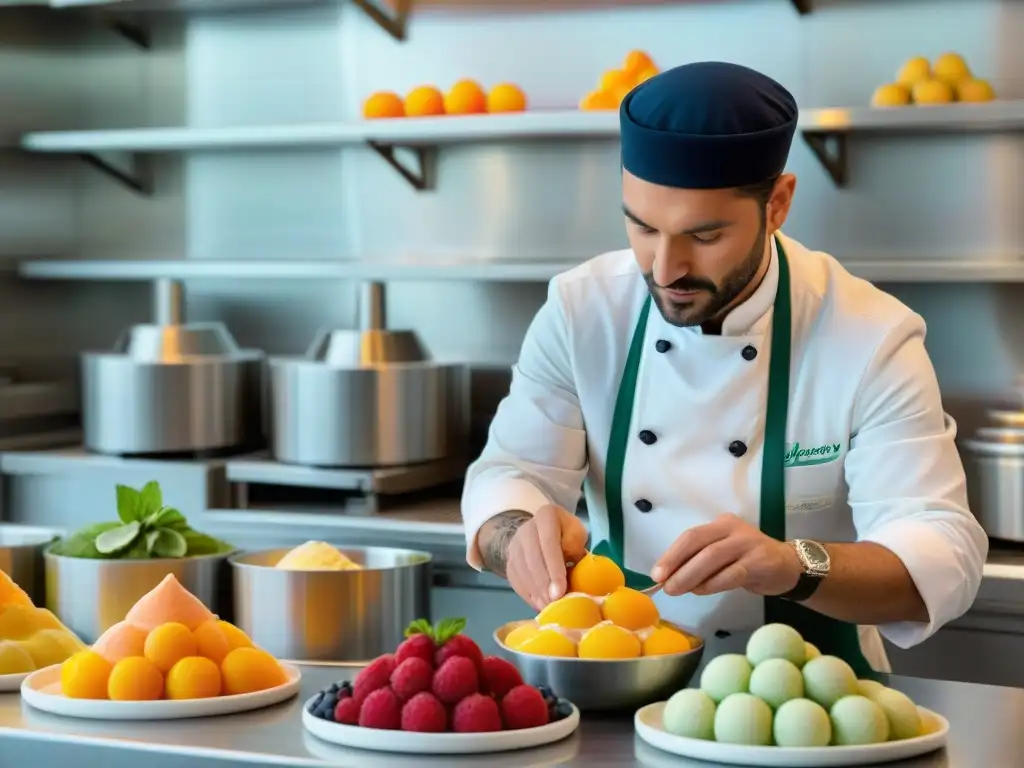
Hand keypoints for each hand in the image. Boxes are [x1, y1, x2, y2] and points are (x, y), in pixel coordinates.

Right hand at [506, 504, 587, 610]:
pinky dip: (527, 595)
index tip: (560, 591)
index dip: (554, 569)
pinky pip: (515, 580)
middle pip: (532, 559)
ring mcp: (514, 544)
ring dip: (535, 592)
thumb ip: (576, 548)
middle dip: (544, 585)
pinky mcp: (509, 560)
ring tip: (548, 608)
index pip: (548, 544)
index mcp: (546, 516)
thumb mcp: (577, 534)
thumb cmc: (566, 534)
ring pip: (521, 571)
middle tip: (554, 604)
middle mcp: (526, 528)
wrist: (540, 531)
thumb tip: (572, 572)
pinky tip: (538, 605)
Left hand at [650, 514, 801, 597]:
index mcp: (720, 524)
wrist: (789, 566)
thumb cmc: (748, 561)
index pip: (690, 536)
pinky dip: (714, 584)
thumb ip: (699, 562)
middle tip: (666, 587)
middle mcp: (733, 529)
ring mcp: (748, 543)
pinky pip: (732, 573)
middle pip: (699, 545)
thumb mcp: (722, 555)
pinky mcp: (760, 561)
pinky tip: (703, 591)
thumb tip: (669, 577)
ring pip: (713, 558)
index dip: (671, 554)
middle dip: (678, 566)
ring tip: (679, 590)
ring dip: (692, 576)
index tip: (657, 574)